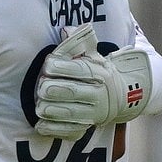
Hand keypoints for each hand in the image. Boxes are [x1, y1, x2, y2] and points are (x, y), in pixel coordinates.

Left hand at [35, 24, 150, 139]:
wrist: (122, 95)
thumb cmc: (98, 72)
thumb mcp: (93, 55)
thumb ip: (79, 42)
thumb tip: (66, 30)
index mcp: (99, 74)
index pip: (80, 70)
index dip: (62, 67)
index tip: (47, 65)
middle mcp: (99, 94)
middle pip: (75, 92)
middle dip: (56, 90)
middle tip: (40, 88)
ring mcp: (94, 113)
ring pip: (72, 113)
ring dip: (54, 111)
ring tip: (39, 107)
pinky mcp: (88, 127)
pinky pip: (71, 130)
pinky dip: (55, 129)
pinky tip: (41, 125)